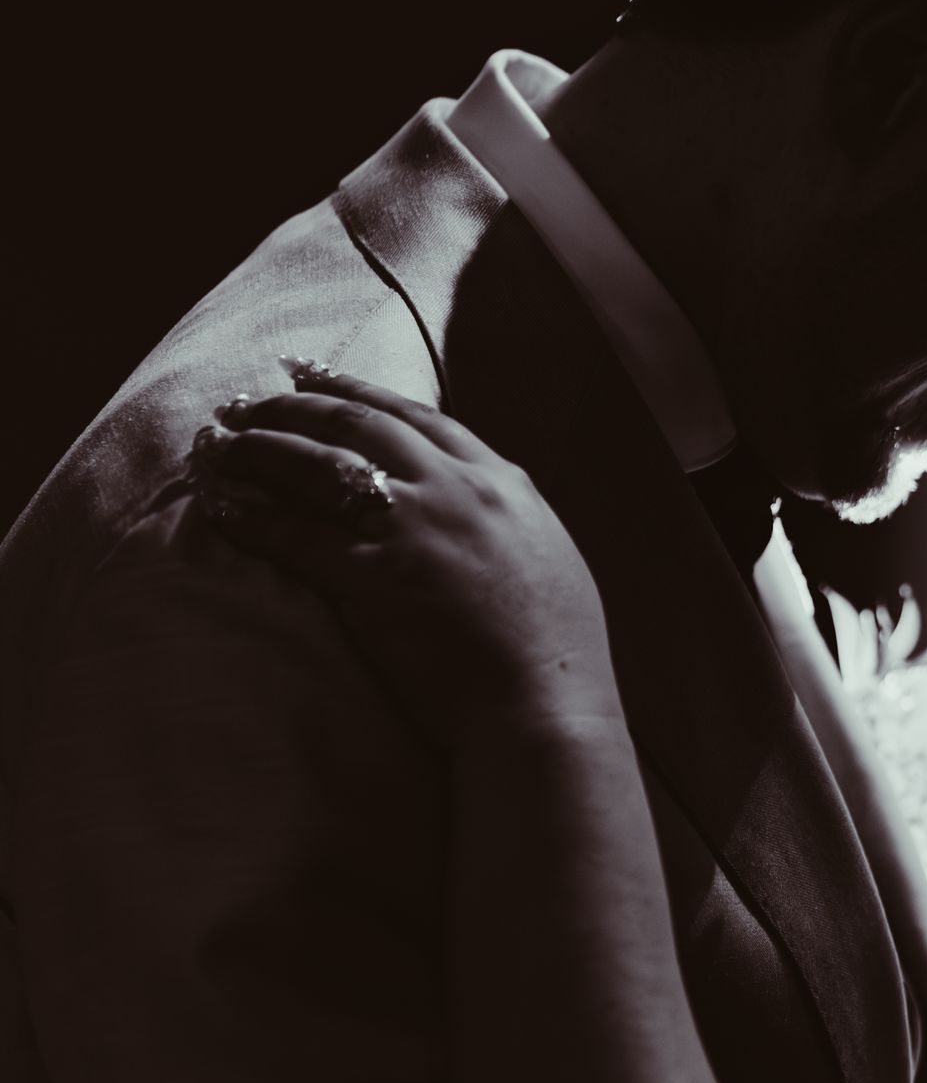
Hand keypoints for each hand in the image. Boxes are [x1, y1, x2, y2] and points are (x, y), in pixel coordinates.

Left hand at [190, 368, 621, 745]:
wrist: (546, 705)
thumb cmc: (556, 650)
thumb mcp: (544, 554)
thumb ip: (499, 517)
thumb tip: (468, 503)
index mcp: (500, 481)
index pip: (412, 416)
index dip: (351, 390)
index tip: (308, 377)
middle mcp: (451, 490)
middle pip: (353, 425)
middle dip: (289, 407)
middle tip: (243, 404)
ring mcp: (409, 531)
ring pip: (314, 468)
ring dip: (256, 450)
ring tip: (214, 445)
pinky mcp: (371, 581)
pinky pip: (293, 536)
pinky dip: (250, 517)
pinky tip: (218, 507)